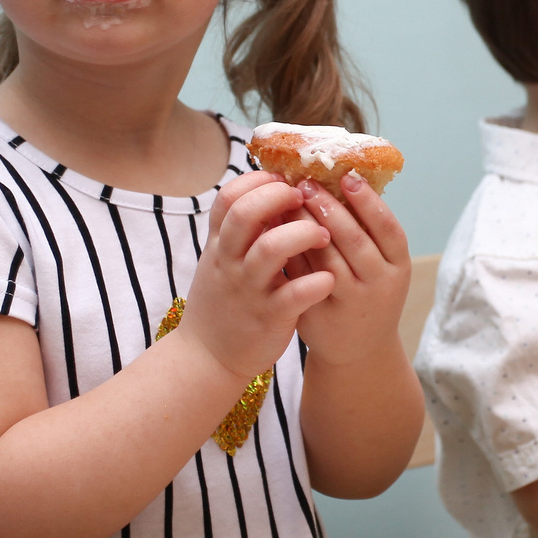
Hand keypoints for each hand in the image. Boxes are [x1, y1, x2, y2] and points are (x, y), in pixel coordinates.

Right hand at [172, 173, 333, 378]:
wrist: (208, 357)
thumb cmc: (223, 301)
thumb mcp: (221, 260)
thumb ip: (241, 230)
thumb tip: (269, 190)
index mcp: (219, 245)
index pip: (229, 197)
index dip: (258, 181)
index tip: (282, 180)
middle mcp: (230, 262)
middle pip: (246, 214)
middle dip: (278, 197)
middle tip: (304, 198)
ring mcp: (249, 289)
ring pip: (271, 249)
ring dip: (302, 233)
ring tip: (323, 235)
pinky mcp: (269, 317)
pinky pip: (293, 294)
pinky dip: (315, 283)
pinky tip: (329, 278)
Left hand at [285, 172, 411, 364]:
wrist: (359, 352)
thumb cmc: (367, 294)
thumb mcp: (381, 266)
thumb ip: (366, 231)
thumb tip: (339, 178)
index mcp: (398, 268)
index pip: (388, 229)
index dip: (369, 202)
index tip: (348, 176)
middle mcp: (379, 286)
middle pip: (354, 241)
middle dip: (329, 208)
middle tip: (307, 183)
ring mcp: (350, 304)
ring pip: (325, 259)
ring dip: (305, 226)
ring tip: (288, 200)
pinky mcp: (320, 316)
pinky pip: (301, 277)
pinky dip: (290, 251)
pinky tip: (276, 230)